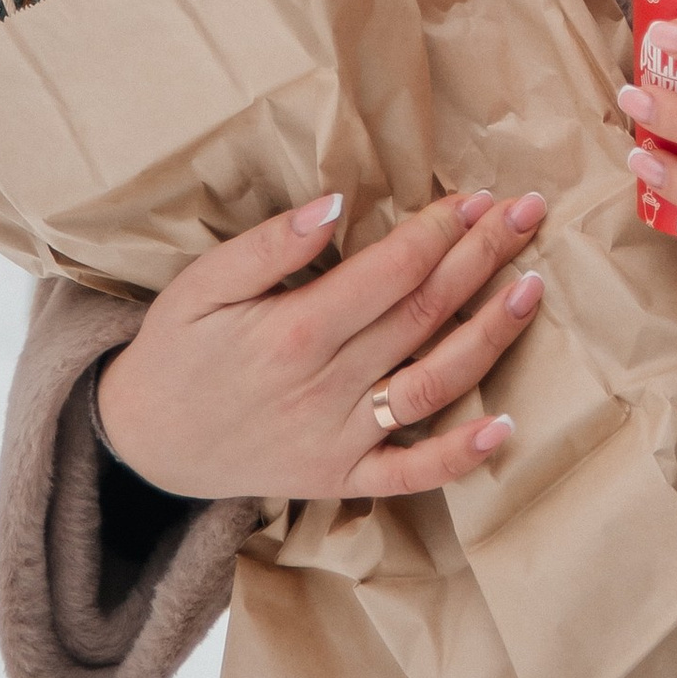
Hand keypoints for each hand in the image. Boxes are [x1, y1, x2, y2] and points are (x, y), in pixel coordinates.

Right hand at [94, 185, 547, 501]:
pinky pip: (408, 475)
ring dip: (489, 337)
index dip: (439, 231)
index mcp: (293, 334)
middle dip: (481, 258)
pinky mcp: (339, 481)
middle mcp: (324, 390)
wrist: (144, 444)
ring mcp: (337, 442)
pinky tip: (504, 428)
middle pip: (422, 315)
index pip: (389, 273)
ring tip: (532, 288)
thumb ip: (268, 245)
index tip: (477, 196)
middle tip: (527, 213)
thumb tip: (334, 204)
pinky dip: (458, 456)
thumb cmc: (178, 349)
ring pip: (431, 385)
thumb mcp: (201, 284)